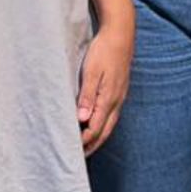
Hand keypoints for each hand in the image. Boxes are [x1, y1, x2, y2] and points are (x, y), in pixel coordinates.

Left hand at [78, 20, 132, 153]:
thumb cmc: (104, 50)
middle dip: (91, 145)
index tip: (70, 150)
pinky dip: (102, 125)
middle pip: (104, 131)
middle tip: (78, 157)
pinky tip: (95, 124)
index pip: (95, 129)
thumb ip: (87, 96)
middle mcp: (116, 101)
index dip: (83, 142)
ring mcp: (120, 96)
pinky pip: (111, 115)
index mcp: (109, 99)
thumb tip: (81, 119)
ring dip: (97, 137)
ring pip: (109, 124)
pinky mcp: (119, 91)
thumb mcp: (91, 72)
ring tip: (85, 146)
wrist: (121, 33)